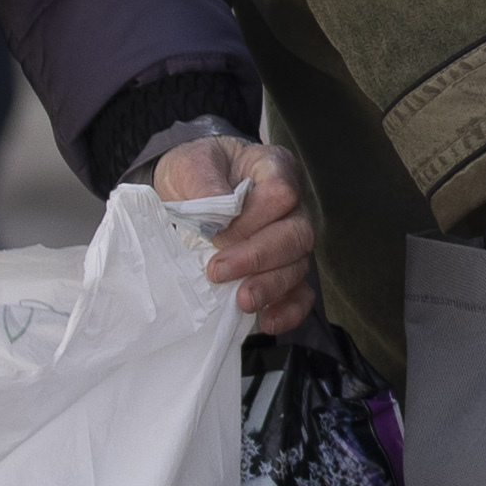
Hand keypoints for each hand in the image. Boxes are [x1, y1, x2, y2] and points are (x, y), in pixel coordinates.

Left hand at [151, 130, 317, 334]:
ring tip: (242, 300)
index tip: (216, 232)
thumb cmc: (194, 171)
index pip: (281, 193)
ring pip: (299, 265)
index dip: (253, 217)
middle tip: (219, 271)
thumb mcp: (190, 164)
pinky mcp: (282, 270)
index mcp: (274, 169)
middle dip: (260, 257)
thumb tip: (217, 212)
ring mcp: (290, 241)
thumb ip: (203, 182)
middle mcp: (292, 206)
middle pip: (297, 234)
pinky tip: (268, 321)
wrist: (186, 191)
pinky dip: (289, 310)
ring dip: (271, 286)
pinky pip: (300, 293)